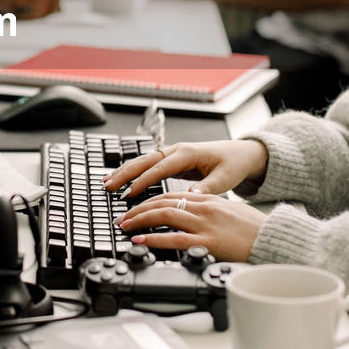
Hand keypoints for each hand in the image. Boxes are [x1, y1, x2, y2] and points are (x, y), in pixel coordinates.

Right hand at [101, 139, 266, 197]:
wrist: (241, 153)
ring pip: (143, 161)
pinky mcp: (172, 159)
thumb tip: (191, 197)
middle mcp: (177, 150)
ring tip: (107, 183)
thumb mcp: (225, 178)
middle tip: (109, 186)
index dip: (145, 180)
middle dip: (125, 173)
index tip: (131, 193)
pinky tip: (121, 179)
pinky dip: (133, 171)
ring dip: (125, 171)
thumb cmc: (234, 164)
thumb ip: (207, 188)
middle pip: (145, 160)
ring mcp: (173, 153)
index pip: (161, 167)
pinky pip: (148, 165)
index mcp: (189, 153)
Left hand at [115, 191, 265, 261]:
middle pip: (163, 201)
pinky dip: (153, 237)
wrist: (275, 239)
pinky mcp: (208, 242)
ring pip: (165, 215)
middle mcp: (205, 208)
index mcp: (210, 199)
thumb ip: (211, 212)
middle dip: (139, 208)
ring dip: (140, 219)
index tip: (137, 206)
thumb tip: (194, 217)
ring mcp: (206, 224)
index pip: (172, 194)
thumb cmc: (256, 230)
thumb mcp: (231, 212)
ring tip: (125, 226)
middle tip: (123, 216)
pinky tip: (140, 239)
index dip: (150, 199)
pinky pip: (174, 238)